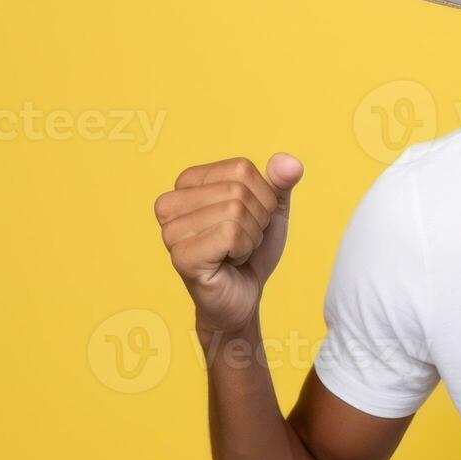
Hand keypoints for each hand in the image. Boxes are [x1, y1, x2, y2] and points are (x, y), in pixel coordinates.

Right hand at [154, 153, 303, 334]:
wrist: (243, 297)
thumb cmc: (251, 251)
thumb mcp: (271, 211)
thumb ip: (280, 182)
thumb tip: (290, 162)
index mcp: (188, 183)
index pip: (241, 169)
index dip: (262, 196)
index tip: (249, 219)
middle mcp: (170, 203)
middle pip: (238, 190)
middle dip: (257, 219)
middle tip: (242, 240)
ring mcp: (170, 231)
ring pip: (235, 211)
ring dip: (251, 237)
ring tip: (234, 252)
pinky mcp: (180, 256)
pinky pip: (230, 235)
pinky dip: (243, 250)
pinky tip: (230, 262)